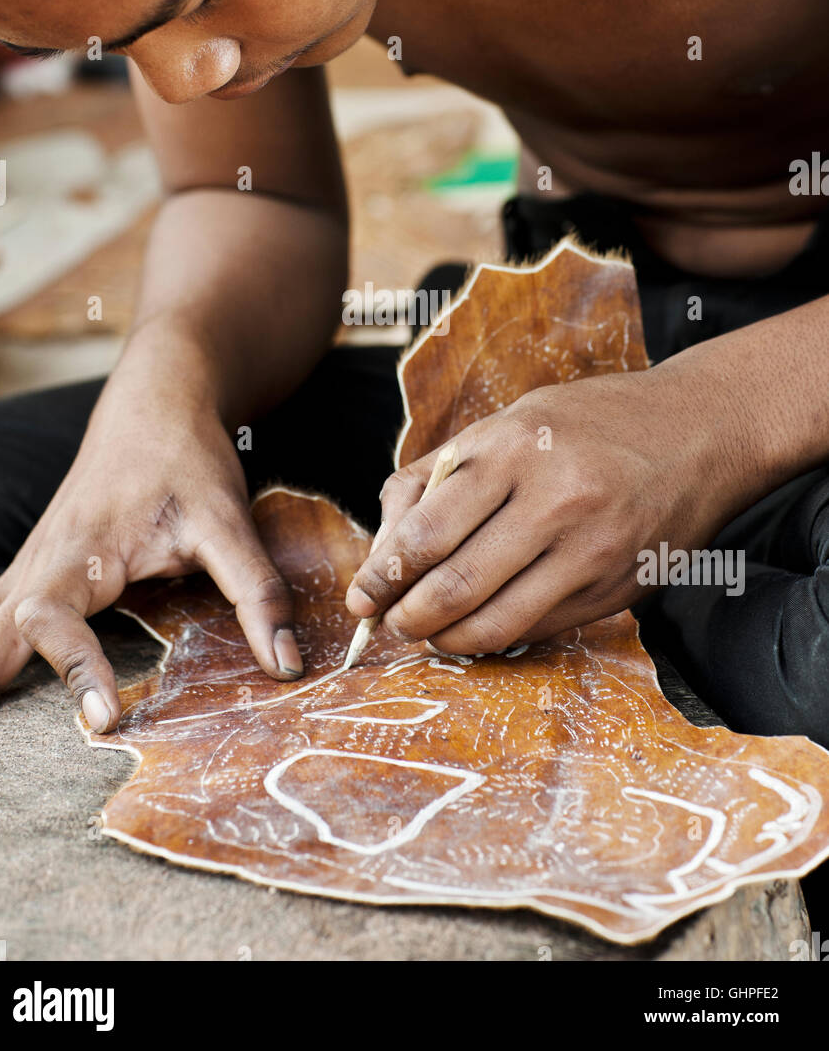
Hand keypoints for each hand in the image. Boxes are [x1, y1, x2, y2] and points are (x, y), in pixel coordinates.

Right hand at [0, 385, 301, 731]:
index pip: (54, 620)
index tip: (103, 715)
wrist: (159, 402)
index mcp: (83, 551)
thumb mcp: (229, 522)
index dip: (76, 667)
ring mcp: (35, 562)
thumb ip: (255, 591)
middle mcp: (45, 560)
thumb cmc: (188, 459)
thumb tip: (285, 664)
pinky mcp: (39, 564)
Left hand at [345, 363, 749, 653]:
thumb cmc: (587, 423)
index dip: (381, 577)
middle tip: (391, 622)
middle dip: (407, 618)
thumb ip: (437, 476)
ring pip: (495, 623)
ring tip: (431, 631)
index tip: (362, 595)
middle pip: (453, 587)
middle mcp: (553, 500)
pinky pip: (538, 629)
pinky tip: (483, 623)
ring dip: (447, 639)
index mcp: (513, 448)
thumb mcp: (507, 422)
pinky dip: (498, 635)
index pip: (425, 534)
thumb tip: (384, 548)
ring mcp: (590, 550)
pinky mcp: (615, 588)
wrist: (699, 431)